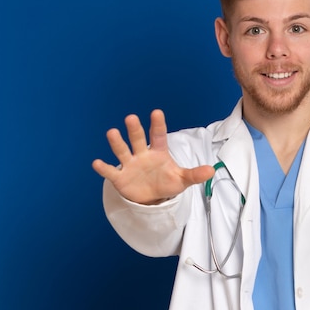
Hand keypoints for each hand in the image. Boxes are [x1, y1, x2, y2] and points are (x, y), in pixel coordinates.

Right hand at [92, 109, 214, 204]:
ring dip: (117, 143)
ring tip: (112, 132)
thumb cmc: (167, 182)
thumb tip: (212, 170)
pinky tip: (97, 163)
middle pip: (138, 139)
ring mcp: (130, 165)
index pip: (158, 136)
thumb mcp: (182, 179)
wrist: (152, 197)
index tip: (156, 112)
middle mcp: (142, 155)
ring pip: (122, 151)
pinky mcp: (120, 178)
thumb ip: (195, 174)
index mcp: (158, 152)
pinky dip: (104, 168)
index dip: (157, 124)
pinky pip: (111, 172)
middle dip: (135, 129)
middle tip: (131, 118)